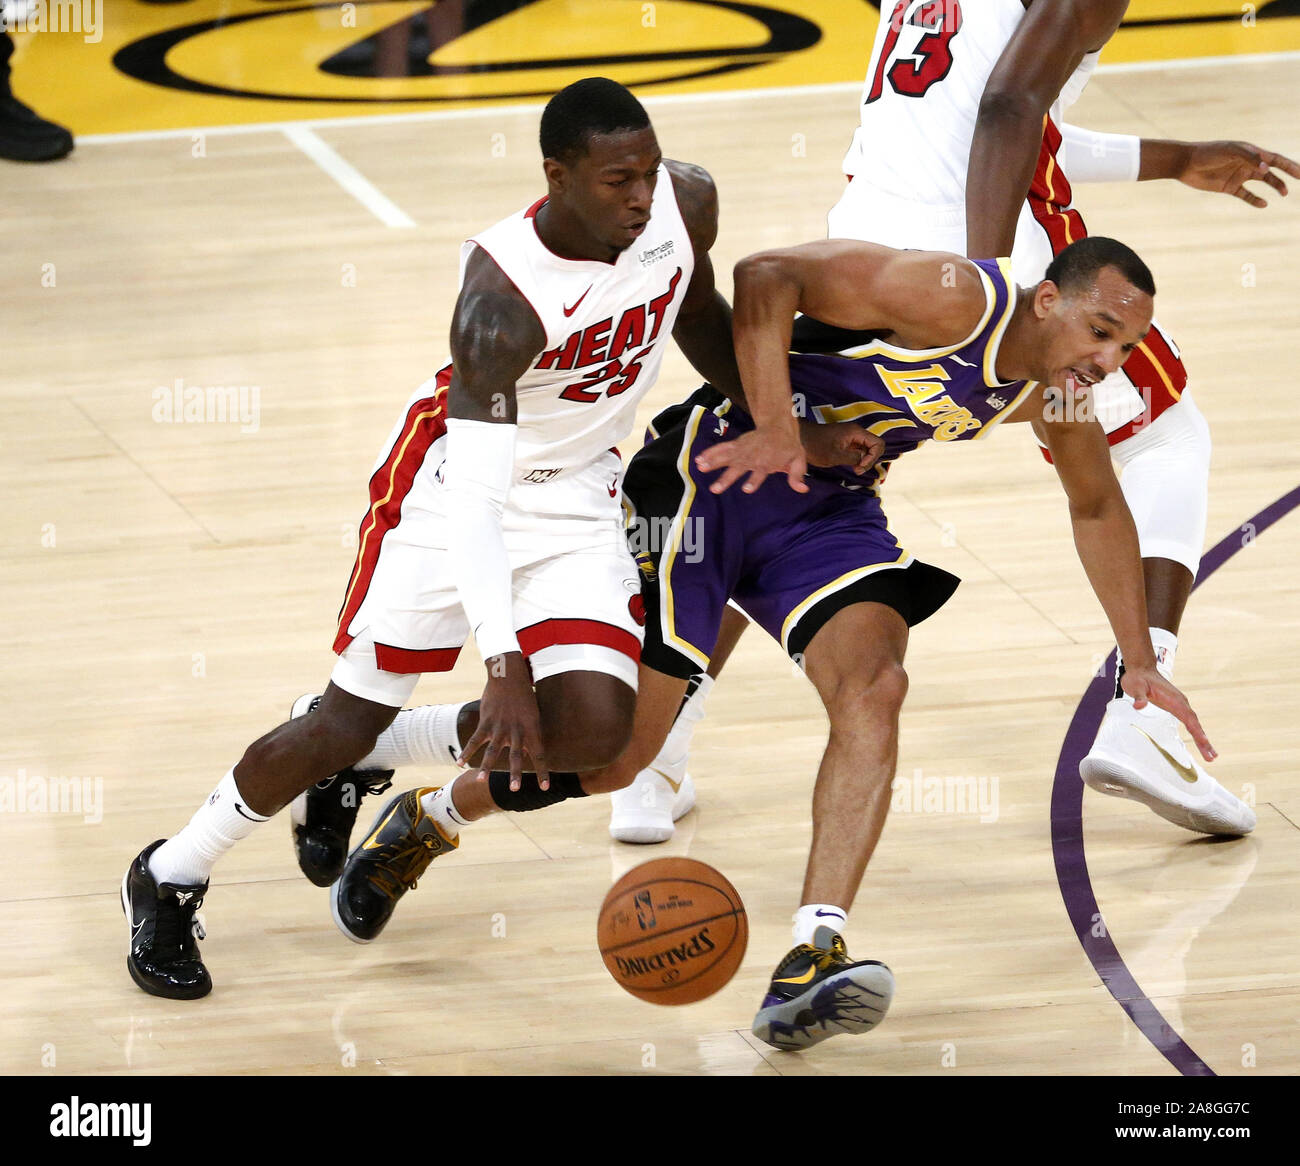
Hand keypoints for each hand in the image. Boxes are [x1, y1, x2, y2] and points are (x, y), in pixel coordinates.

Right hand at [458, 652, 549, 790]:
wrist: (509, 676)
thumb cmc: (524, 696)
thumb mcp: (534, 714)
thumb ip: (531, 733)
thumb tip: (533, 750)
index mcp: (532, 729)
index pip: (539, 754)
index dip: (543, 771)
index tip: (544, 787)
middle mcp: (516, 730)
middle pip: (516, 756)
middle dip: (515, 773)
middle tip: (515, 789)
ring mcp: (500, 727)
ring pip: (492, 751)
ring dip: (486, 767)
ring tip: (481, 781)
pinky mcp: (486, 722)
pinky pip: (475, 740)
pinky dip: (466, 752)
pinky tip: (459, 764)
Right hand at [694, 423, 808, 493]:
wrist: (779, 425)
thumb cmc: (788, 447)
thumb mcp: (798, 461)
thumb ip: (797, 476)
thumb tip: (803, 490)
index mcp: (767, 463)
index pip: (760, 473)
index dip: (754, 481)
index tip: (746, 489)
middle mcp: (752, 457)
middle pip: (738, 468)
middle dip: (726, 478)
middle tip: (715, 488)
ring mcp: (743, 450)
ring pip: (726, 457)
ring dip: (713, 463)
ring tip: (700, 469)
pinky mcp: (737, 445)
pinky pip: (722, 449)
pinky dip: (710, 453)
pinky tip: (698, 459)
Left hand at [799, 420, 884, 474]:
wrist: (800, 440)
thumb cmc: (815, 446)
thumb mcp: (835, 455)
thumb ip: (853, 458)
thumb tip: (864, 461)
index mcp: (856, 432)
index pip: (878, 444)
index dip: (873, 457)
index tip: (860, 466)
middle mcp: (856, 433)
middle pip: (875, 447)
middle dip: (870, 460)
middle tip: (857, 470)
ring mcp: (852, 438)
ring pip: (868, 450)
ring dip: (864, 461)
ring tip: (855, 469)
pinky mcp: (846, 443)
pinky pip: (860, 451)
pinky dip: (859, 460)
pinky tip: (852, 466)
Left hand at [1120, 667, 1215, 762]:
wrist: (1142, 670)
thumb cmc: (1138, 679)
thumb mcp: (1135, 687)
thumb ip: (1139, 697)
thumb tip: (1139, 706)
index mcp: (1174, 699)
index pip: (1188, 718)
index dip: (1196, 731)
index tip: (1204, 742)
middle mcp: (1181, 703)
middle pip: (1195, 724)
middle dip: (1203, 740)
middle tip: (1212, 757)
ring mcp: (1180, 705)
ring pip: (1194, 724)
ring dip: (1202, 739)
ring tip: (1211, 755)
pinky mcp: (1177, 707)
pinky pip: (1189, 722)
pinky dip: (1196, 733)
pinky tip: (1201, 742)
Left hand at [1178, 140, 1299, 206]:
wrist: (1186, 164)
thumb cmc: (1209, 153)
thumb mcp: (1230, 151)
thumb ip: (1249, 158)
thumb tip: (1266, 168)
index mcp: (1250, 152)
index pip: (1274, 158)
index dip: (1288, 165)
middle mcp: (1247, 163)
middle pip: (1272, 170)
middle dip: (1286, 174)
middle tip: (1299, 178)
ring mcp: (1239, 175)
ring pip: (1262, 182)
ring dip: (1274, 186)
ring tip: (1283, 193)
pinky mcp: (1228, 187)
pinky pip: (1246, 195)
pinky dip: (1255, 199)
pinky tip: (1264, 204)